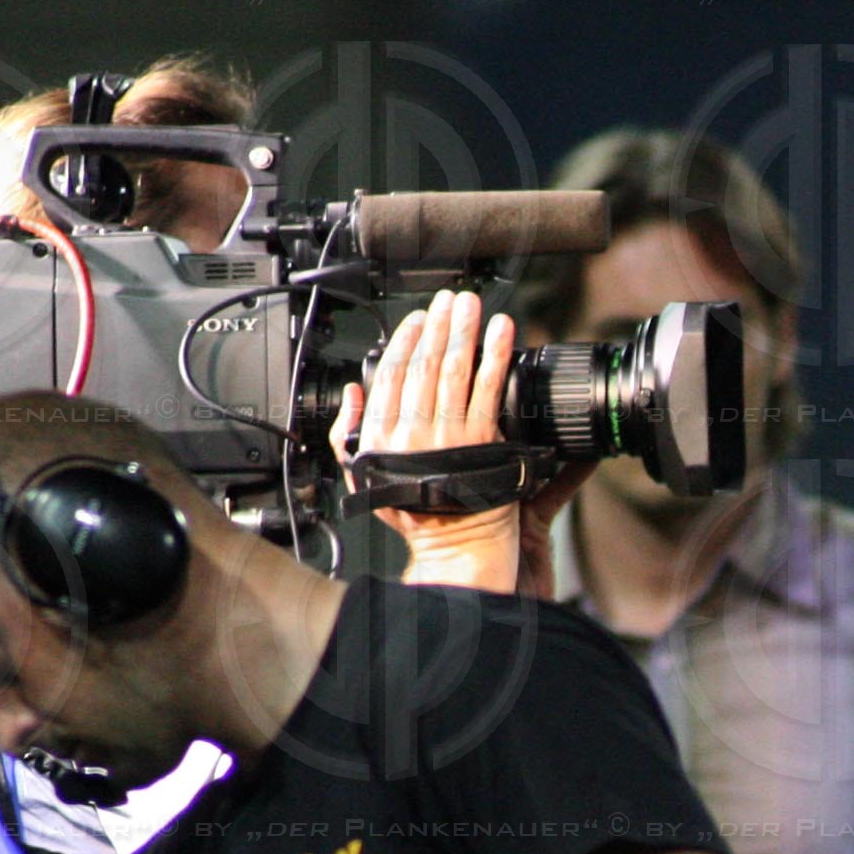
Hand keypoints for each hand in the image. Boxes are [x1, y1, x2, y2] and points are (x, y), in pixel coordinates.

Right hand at [331, 291, 588, 591]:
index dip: (404, 342)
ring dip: (462, 331)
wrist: (457, 554)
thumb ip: (353, 435)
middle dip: (436, 327)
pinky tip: (501, 331)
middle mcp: (412, 435)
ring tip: (470, 304)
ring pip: (452, 371)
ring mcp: (447, 437)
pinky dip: (495, 355)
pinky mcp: (481, 442)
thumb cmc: (418, 521)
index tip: (418, 319)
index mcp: (383, 439)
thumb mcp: (368, 480)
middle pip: (421, 367)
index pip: (389, 377)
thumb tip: (352, 394)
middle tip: (448, 299)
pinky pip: (488, 388)